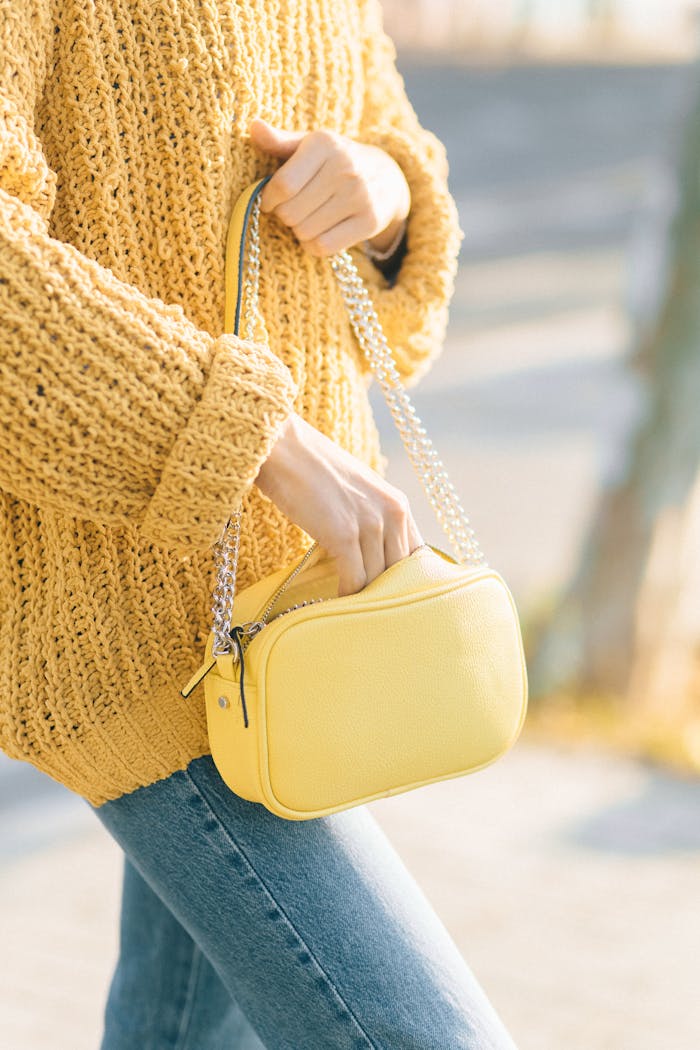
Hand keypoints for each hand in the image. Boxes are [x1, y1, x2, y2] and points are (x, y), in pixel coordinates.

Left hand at [249, 117, 410, 257]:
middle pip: (291, 213)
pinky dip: (314, 246)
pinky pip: (323, 247)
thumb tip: (254, 127)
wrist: (386, 177)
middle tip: (292, 210)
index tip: (269, 201)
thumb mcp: (309, 145)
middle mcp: (345, 168)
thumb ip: (279, 141)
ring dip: (299, 231)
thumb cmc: (334, 161)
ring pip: (305, 232)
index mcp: (325, 144)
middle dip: (284, 216)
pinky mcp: (369, 221)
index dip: (268, 199)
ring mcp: (360, 196)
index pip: (283, 185)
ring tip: (307, 218)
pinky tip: (318, 233)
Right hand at [254, 412, 424, 597]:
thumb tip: (371, 562)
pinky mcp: (344, 534)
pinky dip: (344, 597)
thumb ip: (372, 522)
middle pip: (399, 573)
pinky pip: (353, 581)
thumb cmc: (310, 472)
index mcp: (398, 505)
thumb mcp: (357, 494)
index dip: (403, 581)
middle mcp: (393, 513)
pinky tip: (333, 603)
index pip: (417, 557)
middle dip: (384, 595)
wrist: (281, 447)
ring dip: (362, 599)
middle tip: (366, 614)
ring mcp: (370, 524)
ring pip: (376, 581)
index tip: (388, 598)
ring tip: (348, 612)